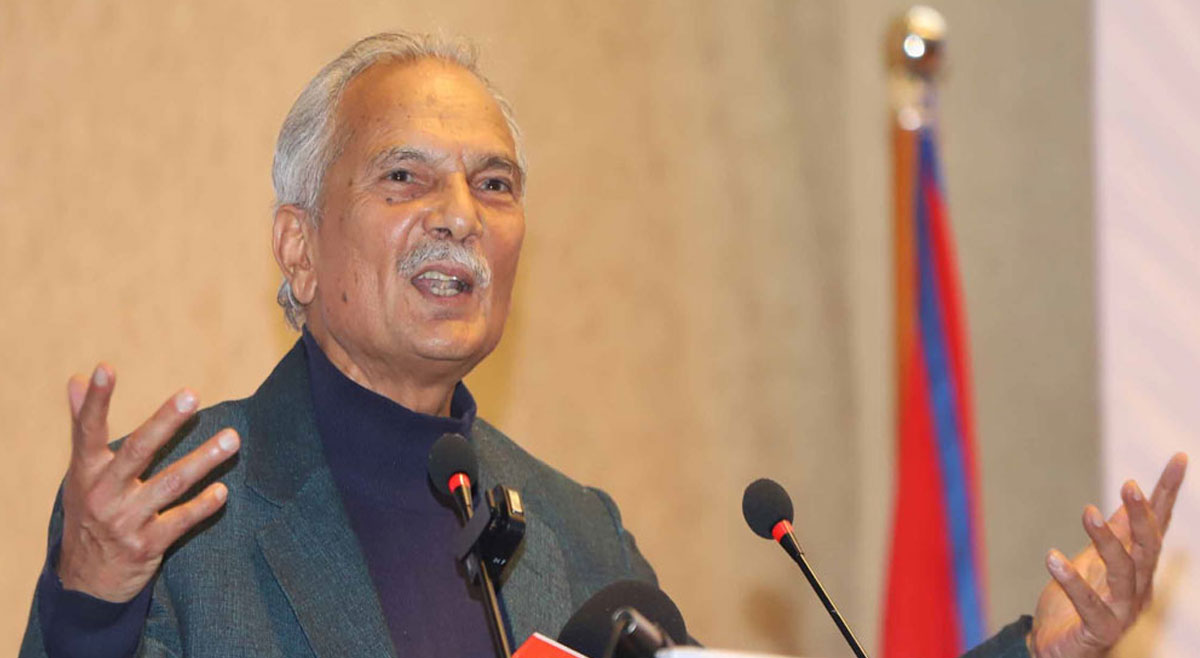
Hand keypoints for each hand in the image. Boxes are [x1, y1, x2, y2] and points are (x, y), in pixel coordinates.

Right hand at [56, 364, 240, 601]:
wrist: (88, 580)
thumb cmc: (90, 513)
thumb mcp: (81, 474)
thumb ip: (84, 426)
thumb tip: (77, 378)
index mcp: (87, 472)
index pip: (88, 430)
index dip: (97, 400)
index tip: (106, 368)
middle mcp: (104, 494)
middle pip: (138, 451)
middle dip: (166, 422)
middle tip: (192, 396)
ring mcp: (126, 521)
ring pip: (170, 484)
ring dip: (204, 460)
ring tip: (232, 439)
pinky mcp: (147, 545)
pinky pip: (181, 521)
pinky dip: (203, 506)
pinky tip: (223, 491)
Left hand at [1027, 453, 1187, 657]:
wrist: (1056, 649)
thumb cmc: (1078, 604)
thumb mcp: (1096, 561)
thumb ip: (1117, 535)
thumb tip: (1133, 500)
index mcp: (1138, 569)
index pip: (1157, 527)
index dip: (1167, 493)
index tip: (1178, 459)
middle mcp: (1137, 589)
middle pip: (1148, 549)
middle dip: (1143, 516)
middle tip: (1129, 484)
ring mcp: (1121, 612)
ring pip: (1123, 574)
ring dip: (1107, 542)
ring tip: (1086, 513)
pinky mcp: (1098, 630)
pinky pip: (1088, 605)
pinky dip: (1072, 581)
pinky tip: (1052, 557)